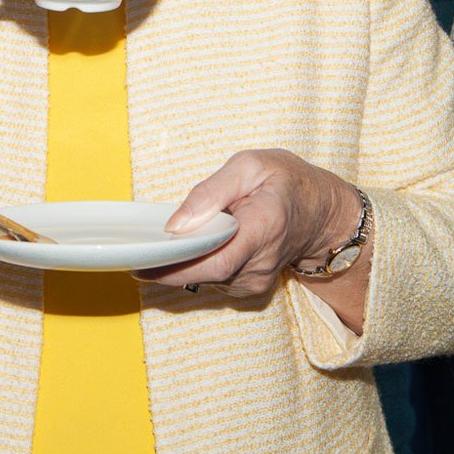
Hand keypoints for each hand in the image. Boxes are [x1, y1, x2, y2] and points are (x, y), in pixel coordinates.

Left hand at [139, 149, 360, 296]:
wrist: (321, 215)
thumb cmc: (285, 181)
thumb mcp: (250, 165)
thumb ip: (210, 192)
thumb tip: (174, 224)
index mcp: (264, 226)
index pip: (214, 259)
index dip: (174, 266)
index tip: (140, 262)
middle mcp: (260, 262)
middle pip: (203, 274)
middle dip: (164, 265)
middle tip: (131, 251)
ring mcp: (255, 280)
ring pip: (203, 279)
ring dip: (177, 264)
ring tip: (155, 243)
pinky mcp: (247, 287)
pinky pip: (210, 279)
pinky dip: (193, 264)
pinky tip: (183, 247)